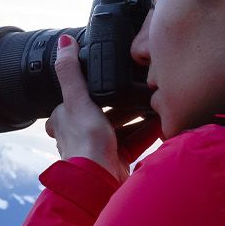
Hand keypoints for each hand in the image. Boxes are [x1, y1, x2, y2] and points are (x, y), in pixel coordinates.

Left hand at [44, 34, 161, 182]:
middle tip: (145, 88)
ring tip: (157, 103)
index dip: (99, 85)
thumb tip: (64, 43)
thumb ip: (71, 72)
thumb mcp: (77, 101)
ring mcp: (99, 148)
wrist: (100, 183)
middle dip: (126, 102)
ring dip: (140, 115)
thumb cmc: (85, 145)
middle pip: (106, 111)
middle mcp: (80, 133)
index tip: (119, 76)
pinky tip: (161, 123)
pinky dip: (147, 132)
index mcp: (64, 118)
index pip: (81, 95)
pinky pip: (135, 141)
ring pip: (123, 125)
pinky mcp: (116, 160)